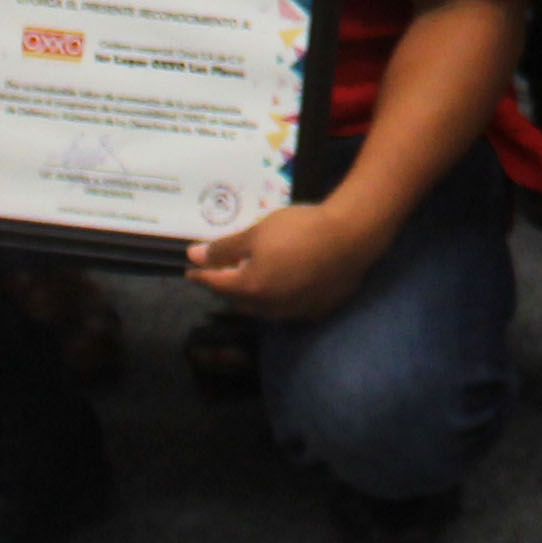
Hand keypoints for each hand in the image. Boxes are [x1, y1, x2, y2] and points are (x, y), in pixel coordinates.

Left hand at [189, 193, 393, 322]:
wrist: (351, 237)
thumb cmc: (299, 229)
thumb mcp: (257, 232)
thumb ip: (224, 248)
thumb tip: (193, 256)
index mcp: (249, 288)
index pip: (216, 283)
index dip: (201, 275)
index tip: (190, 270)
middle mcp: (267, 308)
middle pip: (237, 301)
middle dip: (224, 289)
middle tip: (219, 275)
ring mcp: (293, 313)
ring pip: (261, 310)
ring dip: (250, 298)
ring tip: (248, 282)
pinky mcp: (315, 312)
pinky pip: (287, 310)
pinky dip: (277, 300)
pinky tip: (283, 287)